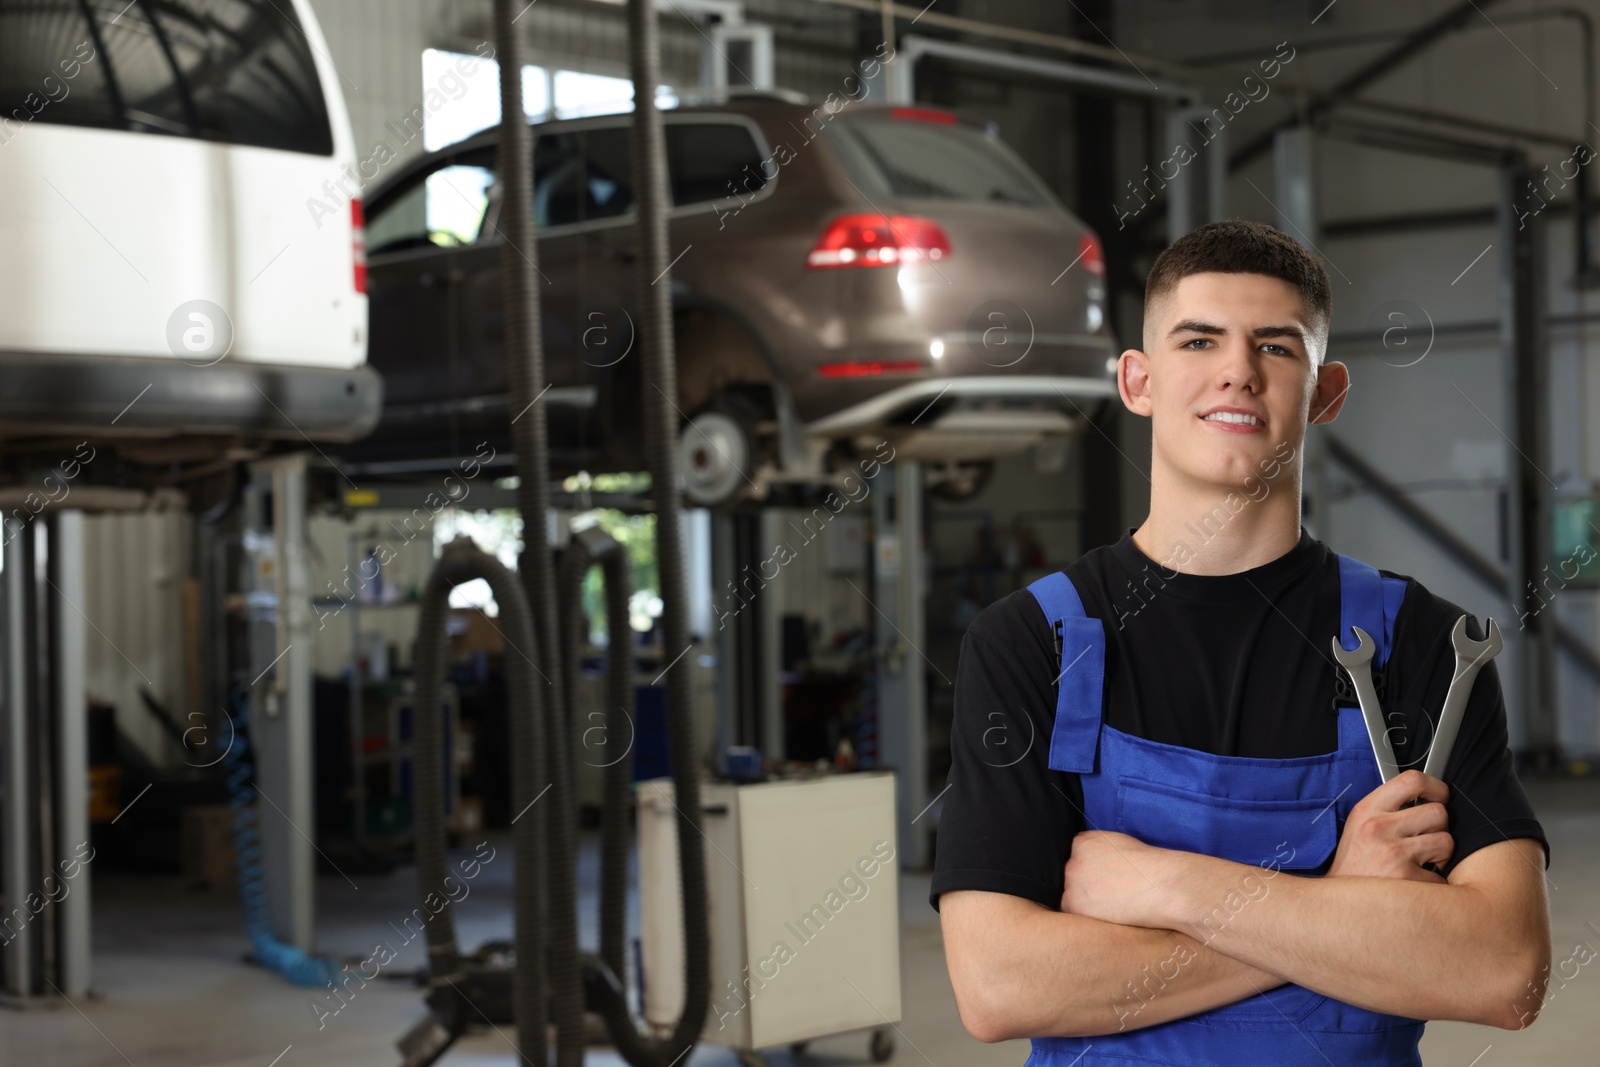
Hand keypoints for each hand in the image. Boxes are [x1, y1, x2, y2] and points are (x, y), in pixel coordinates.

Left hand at [1061, 830, 1170, 926]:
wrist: (1161, 886)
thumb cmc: (1149, 866)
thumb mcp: (1120, 844)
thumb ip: (1100, 851)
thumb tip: (1096, 863)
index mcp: (1082, 841)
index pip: (1077, 856)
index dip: (1092, 870)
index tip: (1106, 878)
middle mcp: (1072, 859)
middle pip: (1072, 875)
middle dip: (1087, 885)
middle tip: (1109, 894)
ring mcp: (1070, 882)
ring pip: (1072, 895)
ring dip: (1086, 902)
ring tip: (1111, 905)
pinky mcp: (1072, 904)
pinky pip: (1073, 912)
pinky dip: (1088, 916)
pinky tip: (1107, 914)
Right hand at [1327, 769, 1450, 882]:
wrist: (1337, 904)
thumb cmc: (1354, 864)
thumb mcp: (1359, 826)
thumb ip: (1387, 809)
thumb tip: (1427, 797)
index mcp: (1368, 809)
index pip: (1412, 779)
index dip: (1436, 787)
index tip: (1440, 797)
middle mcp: (1379, 827)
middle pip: (1438, 812)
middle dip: (1438, 828)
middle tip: (1425, 840)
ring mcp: (1393, 853)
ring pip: (1446, 842)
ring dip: (1440, 855)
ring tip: (1421, 863)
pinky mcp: (1407, 879)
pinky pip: (1442, 876)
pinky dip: (1434, 884)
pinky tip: (1416, 885)